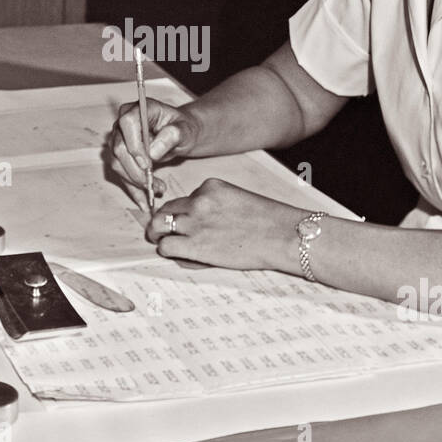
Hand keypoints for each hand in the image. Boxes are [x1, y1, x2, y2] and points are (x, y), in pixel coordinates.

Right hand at [105, 98, 201, 206]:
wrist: (180, 135)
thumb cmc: (183, 128)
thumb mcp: (185, 129)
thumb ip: (172, 135)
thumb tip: (153, 151)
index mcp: (139, 109)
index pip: (127, 123)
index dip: (134, 145)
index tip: (147, 164)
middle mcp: (123, 122)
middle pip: (119, 148)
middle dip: (136, 171)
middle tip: (154, 184)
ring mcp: (119, 139)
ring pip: (117, 164)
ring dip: (135, 182)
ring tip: (157, 189)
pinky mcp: (120, 155)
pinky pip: (121, 174)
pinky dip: (133, 189)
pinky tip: (144, 200)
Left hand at [144, 178, 300, 273]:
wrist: (283, 236)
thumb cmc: (268, 222)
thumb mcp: (237, 200)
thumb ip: (214, 205)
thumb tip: (196, 221)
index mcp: (210, 186)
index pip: (182, 199)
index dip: (181, 213)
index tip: (186, 223)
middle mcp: (198, 201)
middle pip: (165, 210)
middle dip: (162, 222)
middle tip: (164, 233)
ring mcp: (194, 222)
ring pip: (158, 226)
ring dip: (159, 236)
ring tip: (166, 243)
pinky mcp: (194, 244)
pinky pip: (166, 246)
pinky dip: (168, 251)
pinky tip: (179, 255)